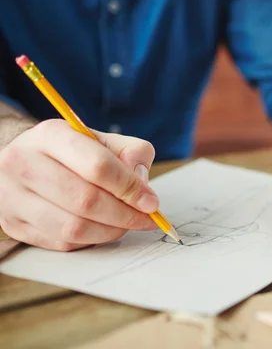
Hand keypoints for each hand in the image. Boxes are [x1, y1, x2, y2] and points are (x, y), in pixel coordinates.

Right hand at [0, 119, 159, 250]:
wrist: (23, 160)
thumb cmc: (71, 151)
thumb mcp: (102, 140)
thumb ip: (131, 153)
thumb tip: (142, 185)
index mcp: (50, 136)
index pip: (98, 166)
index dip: (130, 188)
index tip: (151, 202)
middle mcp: (24, 163)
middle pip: (86, 200)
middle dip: (125, 214)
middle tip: (145, 218)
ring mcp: (13, 196)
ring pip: (73, 227)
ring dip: (110, 231)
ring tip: (126, 224)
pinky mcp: (14, 224)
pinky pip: (62, 242)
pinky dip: (91, 239)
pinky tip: (103, 229)